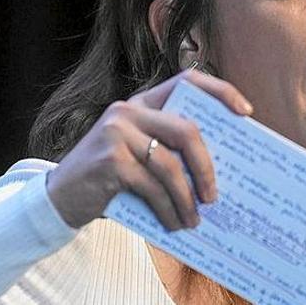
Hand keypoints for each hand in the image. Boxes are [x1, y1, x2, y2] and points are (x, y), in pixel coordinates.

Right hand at [45, 69, 252, 229]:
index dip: (221, 92)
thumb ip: (170, 150)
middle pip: (187, 130)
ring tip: (194, 220)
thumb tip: (221, 170)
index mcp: (143, 101)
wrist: (58, 198)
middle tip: (214, 196)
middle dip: (206, 167)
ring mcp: (117, 132)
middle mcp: (129, 110)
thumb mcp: (140, 154)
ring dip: (187, 199)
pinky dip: (168, 210)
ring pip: (171, 165)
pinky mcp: (110, 160)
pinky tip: (173, 224)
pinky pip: (153, 187)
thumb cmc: (110, 178)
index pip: (188, 80)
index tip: (246, 113)